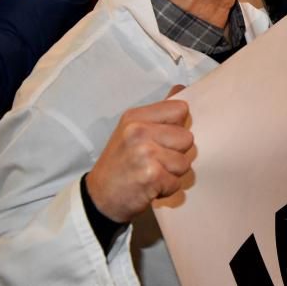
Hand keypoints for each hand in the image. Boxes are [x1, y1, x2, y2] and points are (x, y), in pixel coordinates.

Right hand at [85, 89, 193, 222]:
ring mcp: (144, 153)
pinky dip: (167, 188)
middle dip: (176, 153)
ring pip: (185, 161)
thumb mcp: (132, 129)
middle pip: (187, 138)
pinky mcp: (151, 176)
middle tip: (155, 161)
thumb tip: (182, 88)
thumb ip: (159, 112)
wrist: (99, 197)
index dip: (177, 126)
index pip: (180, 109)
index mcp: (135, 116)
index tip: (162, 138)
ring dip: (172, 173)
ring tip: (152, 173)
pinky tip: (150, 186)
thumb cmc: (120, 163)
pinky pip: (177, 181)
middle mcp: (138, 131)